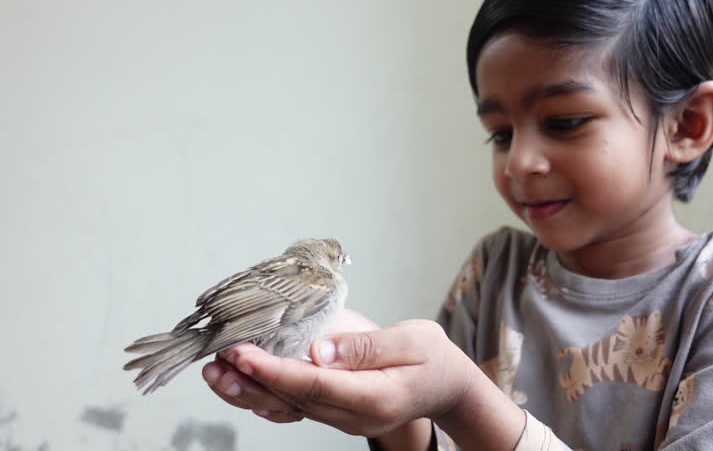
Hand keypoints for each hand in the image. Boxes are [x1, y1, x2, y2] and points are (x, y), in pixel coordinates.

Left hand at [202, 314, 476, 437]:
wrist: (447, 387)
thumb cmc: (433, 358)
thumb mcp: (414, 340)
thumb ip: (366, 346)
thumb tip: (319, 350)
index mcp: (375, 398)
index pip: (314, 385)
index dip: (274, 370)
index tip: (243, 353)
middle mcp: (354, 415)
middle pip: (293, 401)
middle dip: (251, 380)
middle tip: (217, 359)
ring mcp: (344, 418)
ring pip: (289, 408)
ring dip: (250, 391)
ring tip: (217, 372)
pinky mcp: (337, 412)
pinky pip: (296, 407)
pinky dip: (266, 394)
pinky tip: (243, 381)